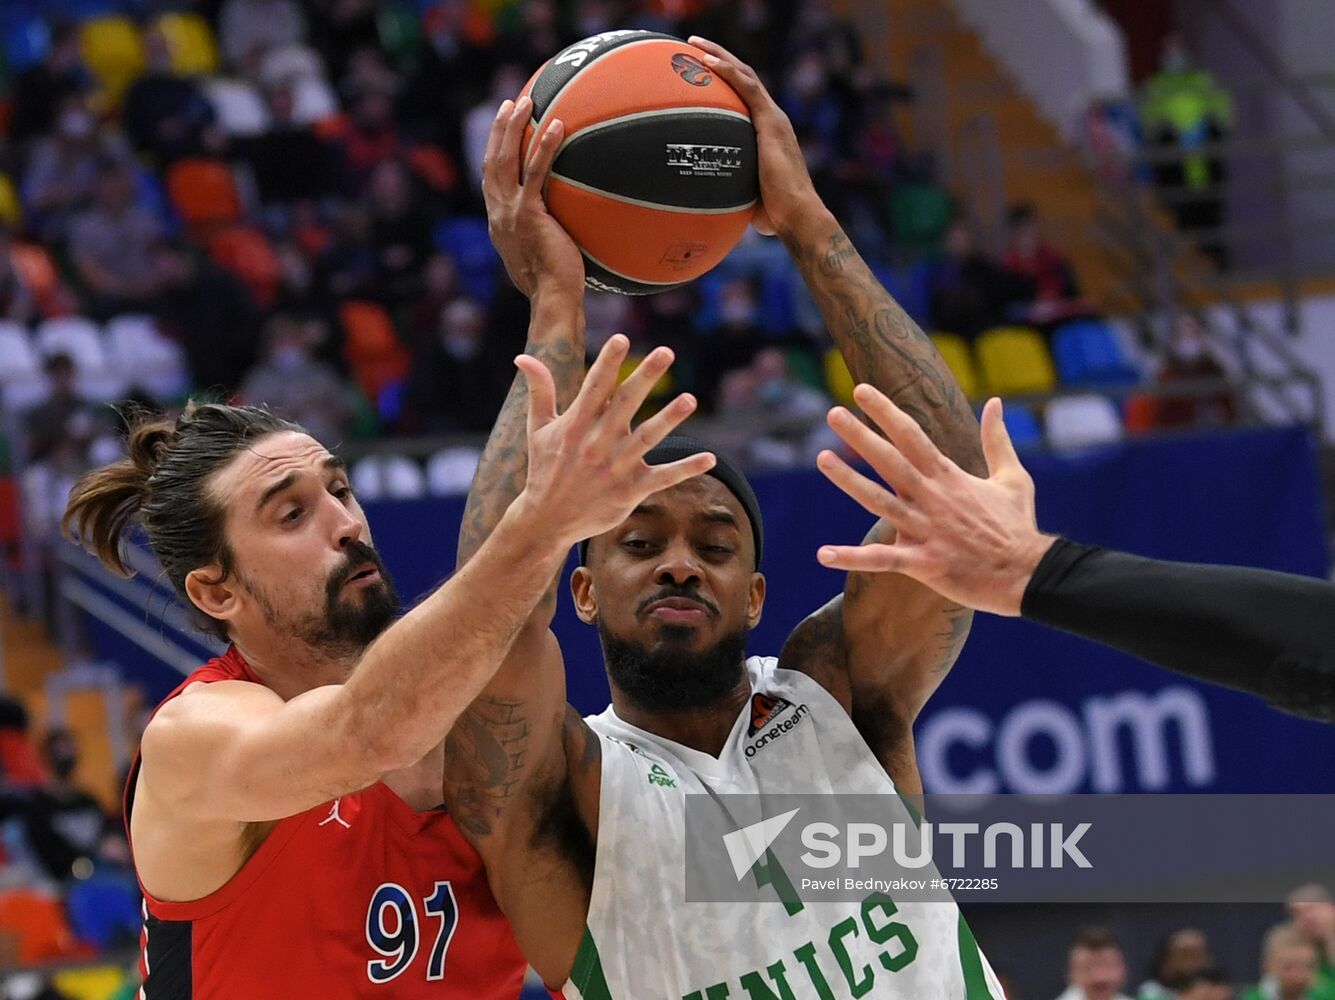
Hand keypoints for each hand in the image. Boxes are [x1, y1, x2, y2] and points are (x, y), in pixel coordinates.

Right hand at [482, 96, 584, 299]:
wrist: (552, 299)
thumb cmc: (554, 285)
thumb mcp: (541, 255)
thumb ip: (541, 236)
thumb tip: (559, 228)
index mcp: (498, 223)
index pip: (491, 181)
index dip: (494, 153)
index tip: (501, 132)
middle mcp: (498, 214)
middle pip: (492, 162)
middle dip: (498, 130)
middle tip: (509, 105)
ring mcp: (510, 213)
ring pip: (505, 160)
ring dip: (513, 128)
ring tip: (525, 103)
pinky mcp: (528, 214)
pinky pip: (535, 172)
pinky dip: (544, 146)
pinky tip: (556, 126)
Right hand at [515, 334, 713, 546]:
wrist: (547, 520)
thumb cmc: (545, 468)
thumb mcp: (538, 429)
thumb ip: (540, 391)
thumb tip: (522, 357)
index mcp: (576, 425)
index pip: (595, 387)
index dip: (609, 362)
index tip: (622, 338)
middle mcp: (597, 443)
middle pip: (626, 404)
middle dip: (645, 377)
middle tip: (666, 352)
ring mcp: (616, 467)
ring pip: (647, 438)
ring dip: (670, 419)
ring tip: (690, 400)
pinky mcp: (631, 491)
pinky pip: (663, 478)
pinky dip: (686, 469)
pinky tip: (710, 458)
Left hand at [689, 36, 820, 236]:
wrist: (797, 215)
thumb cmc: (775, 215)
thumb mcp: (748, 196)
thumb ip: (734, 191)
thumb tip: (713, 205)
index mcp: (770, 133)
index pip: (748, 97)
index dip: (729, 80)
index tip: (705, 69)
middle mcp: (773, 119)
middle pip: (745, 78)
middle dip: (720, 58)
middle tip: (695, 47)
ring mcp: (773, 118)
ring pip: (745, 75)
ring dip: (719, 55)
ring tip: (694, 44)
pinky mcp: (771, 122)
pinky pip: (747, 88)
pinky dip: (727, 72)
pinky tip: (707, 62)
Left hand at [814, 388, 1054, 615]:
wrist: (1029, 574)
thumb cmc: (1018, 526)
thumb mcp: (1013, 477)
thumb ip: (997, 440)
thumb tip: (993, 402)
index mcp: (950, 477)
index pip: (912, 437)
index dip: (885, 413)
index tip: (860, 392)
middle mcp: (933, 498)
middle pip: (890, 461)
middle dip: (860, 436)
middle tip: (831, 413)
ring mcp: (926, 529)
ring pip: (879, 501)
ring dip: (848, 480)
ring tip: (822, 459)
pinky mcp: (923, 562)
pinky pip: (881, 559)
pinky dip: (852, 557)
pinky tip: (823, 554)